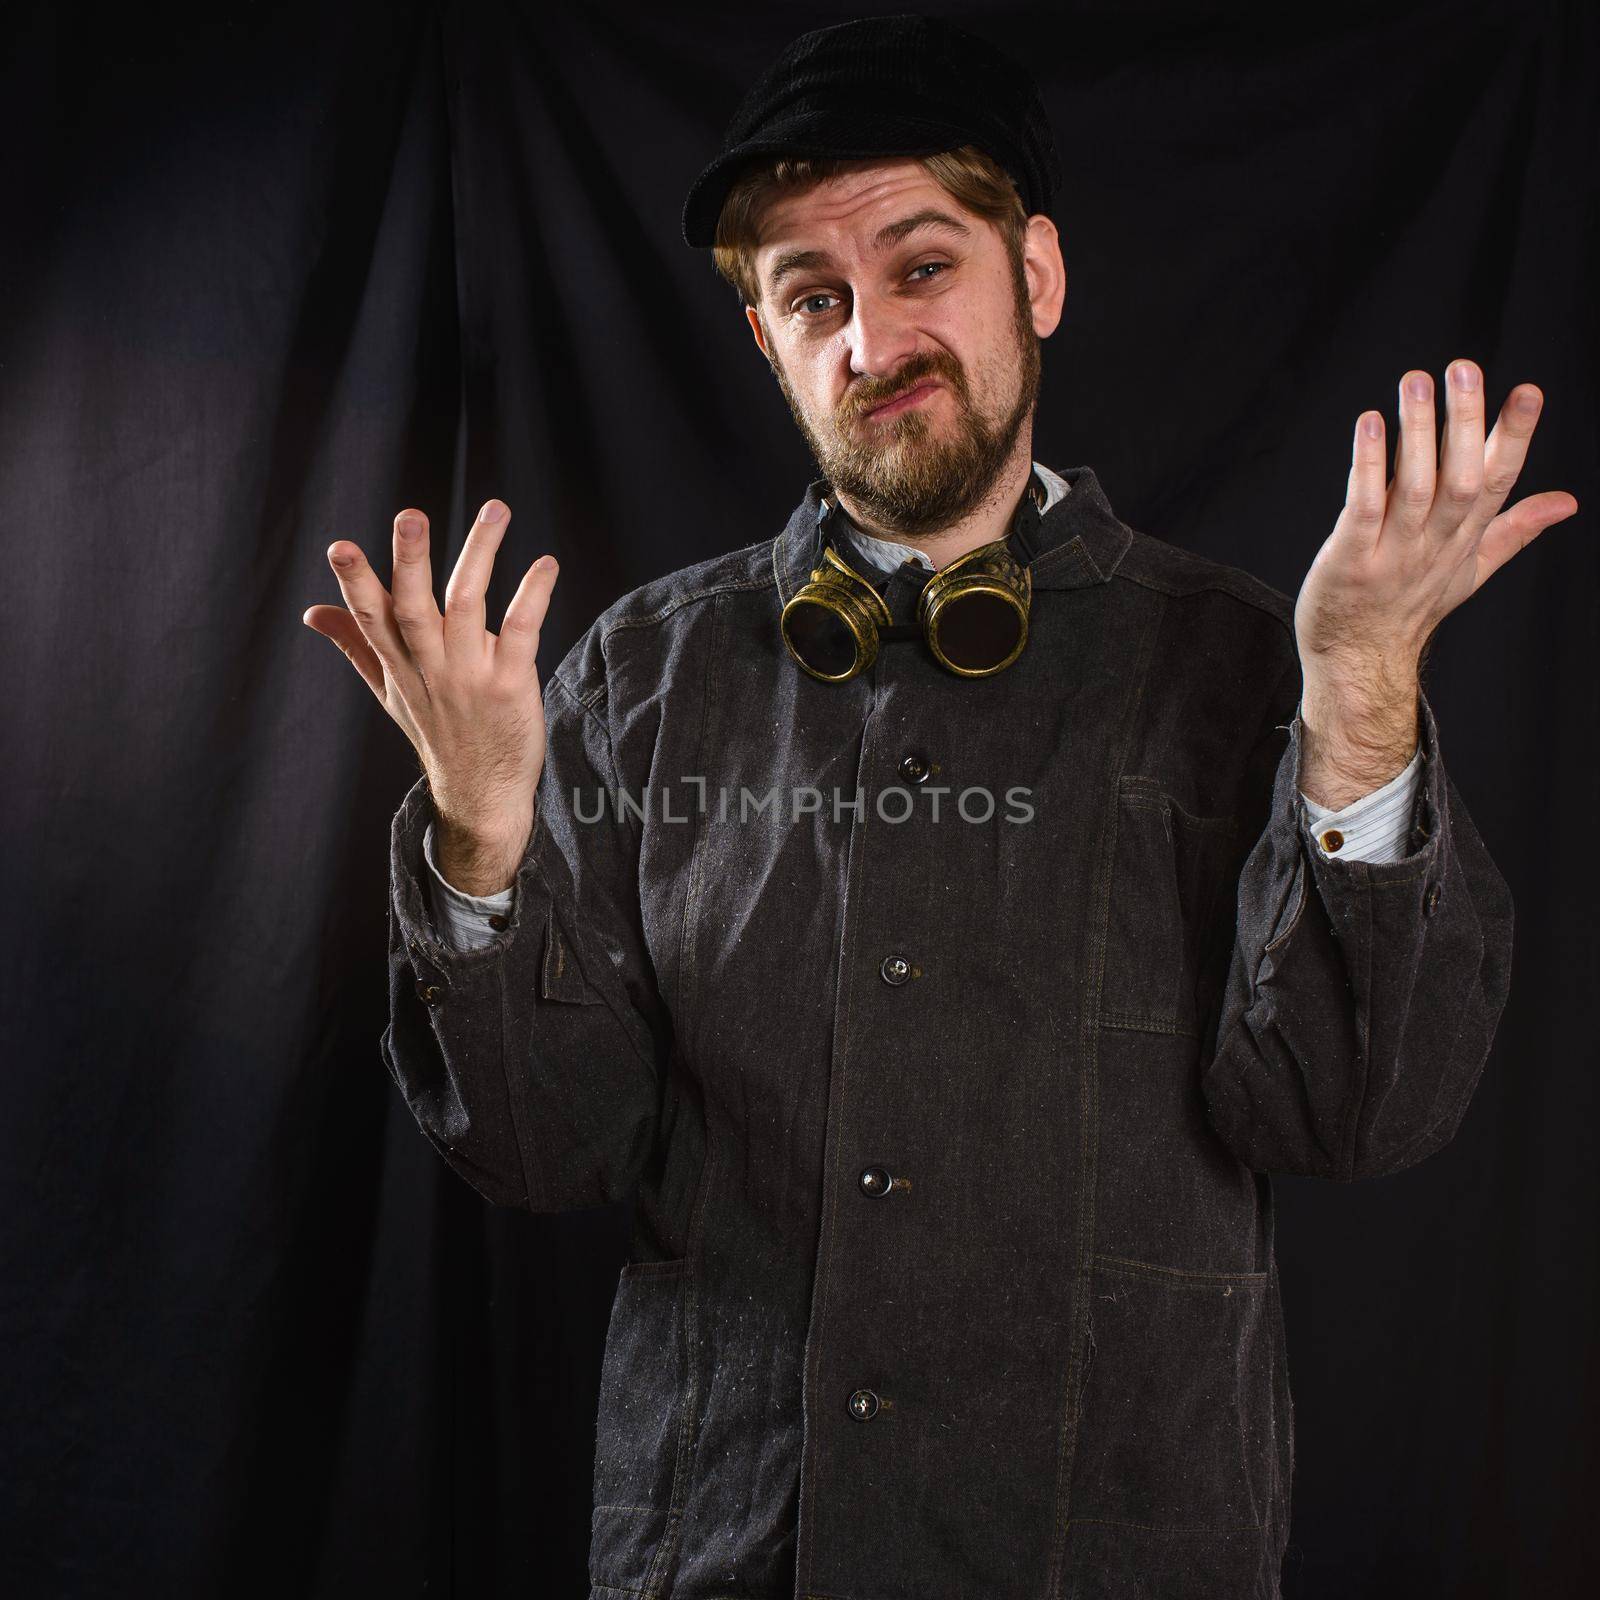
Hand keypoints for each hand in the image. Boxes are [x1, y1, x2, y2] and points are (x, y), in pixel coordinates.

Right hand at [302, 499, 559, 891]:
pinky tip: (546, 563)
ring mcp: (471, 676)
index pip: (371, 618)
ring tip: (495, 509)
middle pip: (415, 608)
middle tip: (409, 515)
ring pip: (470, 606)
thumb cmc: (437, 733)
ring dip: (481, 555)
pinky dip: (535, 595)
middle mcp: (431, 667)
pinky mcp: (511, 683)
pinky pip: (523, 632)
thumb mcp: (390, 692)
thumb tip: (312, 613)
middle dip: (410, 562)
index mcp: (399, 665)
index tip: (339, 547)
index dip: (356, 583)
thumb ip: (356, 645)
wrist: (481, 795)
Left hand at [1295, 359, 1577, 674]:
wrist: (1357, 661)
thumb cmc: (1410, 608)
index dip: (1515, 436)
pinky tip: (1369, 425)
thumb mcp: (1470, 570)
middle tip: (1464, 369)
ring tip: (1417, 381)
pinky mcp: (1350, 561)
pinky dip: (1368, 467)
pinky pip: (1362, 509)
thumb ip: (1514, 530)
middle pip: (1463, 479)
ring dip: (1416, 433)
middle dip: (1466, 424)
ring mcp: (1392, 554)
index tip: (1529, 390)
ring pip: (1415, 488)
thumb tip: (1566, 502)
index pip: (1500, 481)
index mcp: (1466, 538)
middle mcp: (1435, 544)